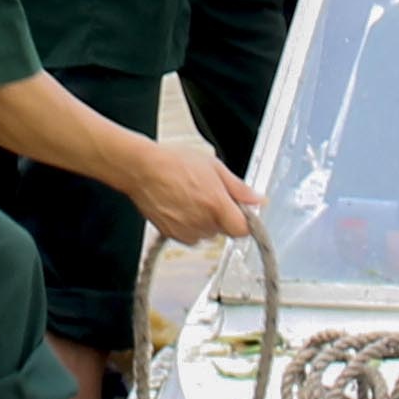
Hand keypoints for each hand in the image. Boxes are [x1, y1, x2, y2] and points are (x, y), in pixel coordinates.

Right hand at [124, 140, 263, 246]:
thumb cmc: (173, 163)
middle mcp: (202, 222)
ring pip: (207, 233)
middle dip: (221, 215)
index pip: (243, 230)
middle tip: (209, 194)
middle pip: (224, 230)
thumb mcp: (213, 167)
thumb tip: (257, 199)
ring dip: (204, 220)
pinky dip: (188, 224)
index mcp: (216, 205)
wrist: (141, 169)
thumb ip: (239, 188)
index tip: (241, 211)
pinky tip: (180, 205)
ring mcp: (185, 231)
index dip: (244, 220)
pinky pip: (189, 235)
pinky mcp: (171, 235)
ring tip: (191, 197)